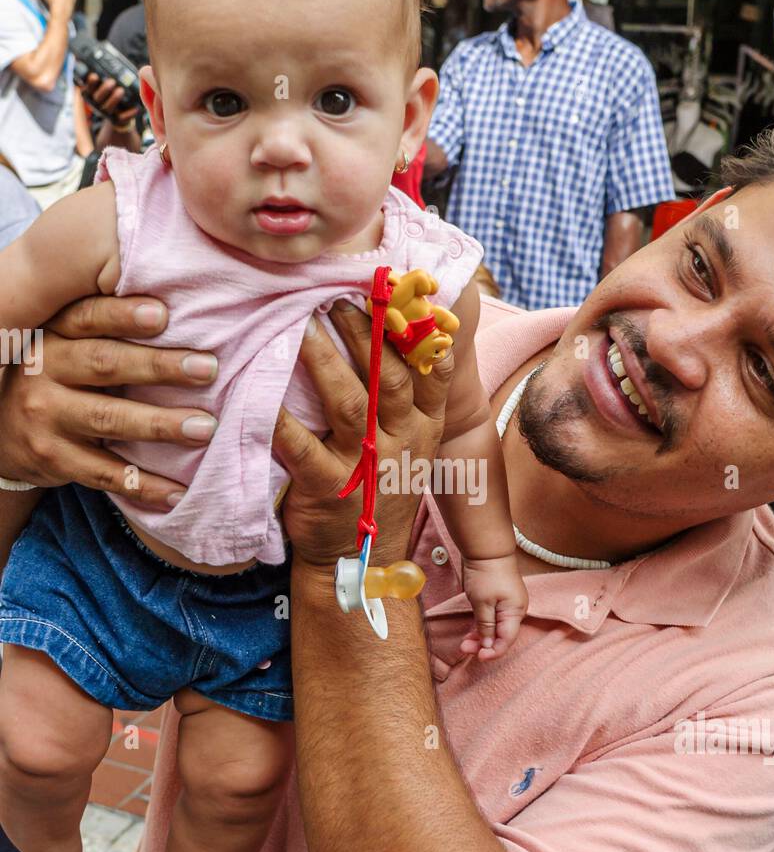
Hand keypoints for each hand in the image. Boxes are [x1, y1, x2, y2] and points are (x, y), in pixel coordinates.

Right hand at [0, 295, 219, 508]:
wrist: (0, 430)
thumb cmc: (54, 376)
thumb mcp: (62, 344)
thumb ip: (103, 328)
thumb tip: (177, 308)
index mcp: (50, 335)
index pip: (86, 318)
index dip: (122, 315)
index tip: (163, 314)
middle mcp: (42, 372)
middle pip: (104, 364)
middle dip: (159, 366)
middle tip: (208, 369)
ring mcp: (45, 419)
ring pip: (108, 419)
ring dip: (160, 424)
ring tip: (204, 427)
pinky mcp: (54, 460)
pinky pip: (105, 474)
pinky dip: (146, 485)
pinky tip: (181, 491)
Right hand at [82, 71, 137, 125]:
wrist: (118, 114)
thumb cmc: (111, 92)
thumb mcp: (105, 80)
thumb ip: (104, 70)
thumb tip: (105, 49)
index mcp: (92, 93)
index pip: (87, 88)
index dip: (89, 83)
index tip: (94, 76)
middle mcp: (97, 103)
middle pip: (97, 98)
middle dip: (104, 89)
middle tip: (112, 82)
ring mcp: (106, 112)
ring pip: (108, 108)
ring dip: (114, 99)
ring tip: (121, 90)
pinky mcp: (116, 120)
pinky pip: (121, 119)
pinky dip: (129, 114)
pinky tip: (136, 109)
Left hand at [273, 302, 452, 571]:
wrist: (359, 559)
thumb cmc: (376, 486)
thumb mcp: (408, 443)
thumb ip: (408, 396)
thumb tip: (398, 327)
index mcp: (424, 427)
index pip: (432, 370)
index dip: (420, 329)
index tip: (403, 292)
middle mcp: (403, 442)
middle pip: (389, 377)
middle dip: (366, 333)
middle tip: (337, 295)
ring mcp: (367, 466)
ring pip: (351, 404)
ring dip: (327, 361)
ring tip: (302, 325)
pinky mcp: (329, 489)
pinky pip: (302, 448)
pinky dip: (281, 419)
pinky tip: (263, 390)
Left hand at [459, 554, 527, 660]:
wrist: (486, 549)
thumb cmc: (486, 573)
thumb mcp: (482, 602)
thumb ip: (485, 625)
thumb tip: (488, 644)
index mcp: (515, 612)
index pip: (506, 640)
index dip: (493, 651)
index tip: (479, 656)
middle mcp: (514, 611)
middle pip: (501, 636)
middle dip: (484, 645)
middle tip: (464, 648)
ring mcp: (507, 606)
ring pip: (496, 629)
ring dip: (481, 637)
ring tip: (465, 643)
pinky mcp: (498, 601)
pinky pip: (493, 620)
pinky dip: (482, 627)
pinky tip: (471, 634)